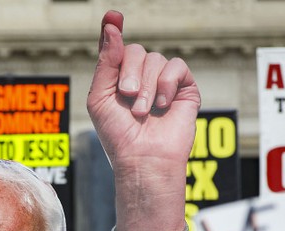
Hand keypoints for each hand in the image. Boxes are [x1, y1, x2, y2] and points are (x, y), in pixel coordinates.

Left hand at [87, 11, 199, 230]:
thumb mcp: (100, 97)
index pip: (117, 47)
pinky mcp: (184, 89)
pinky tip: (162, 106)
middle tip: (128, 97)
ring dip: (146, 87)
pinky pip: (176, 66)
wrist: (142, 159)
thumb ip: (106, 62)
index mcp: (119, 78)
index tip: (113, 17)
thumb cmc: (118, 135)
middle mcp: (141, 77)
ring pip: (155, 59)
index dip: (113, 31)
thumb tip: (112, 26)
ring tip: (142, 112)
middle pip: (136, 50)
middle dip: (129, 74)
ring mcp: (163, 82)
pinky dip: (166, 84)